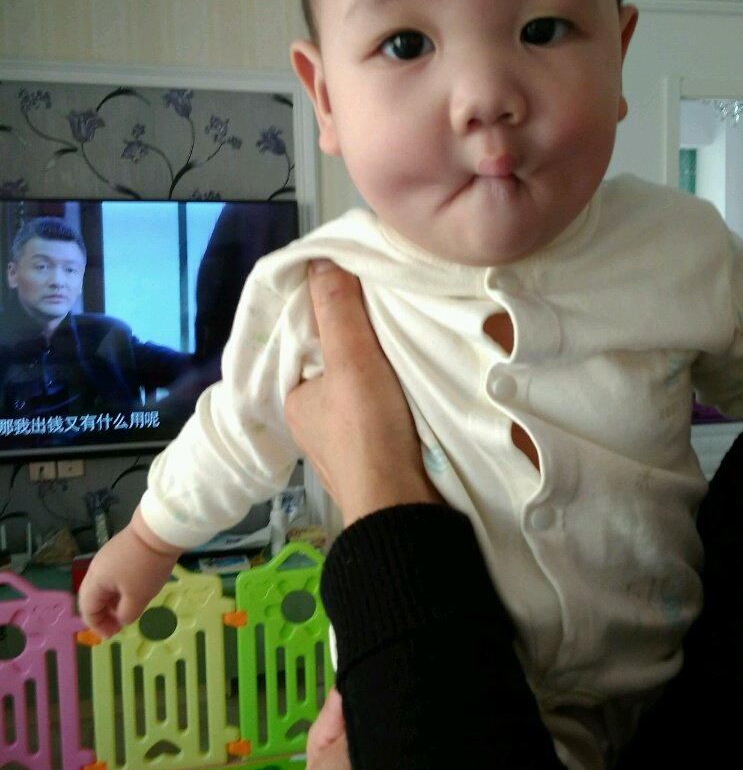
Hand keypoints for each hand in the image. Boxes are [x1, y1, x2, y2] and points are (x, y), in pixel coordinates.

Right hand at [77, 508, 180, 636]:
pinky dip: (120, 589)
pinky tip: (136, 592)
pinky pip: (114, 576)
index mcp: (95, 581)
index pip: (88, 610)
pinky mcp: (120, 551)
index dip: (98, 626)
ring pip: (104, 587)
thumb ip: (126, 614)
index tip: (114, 634)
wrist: (159, 530)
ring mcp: (107, 558)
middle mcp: (96, 569)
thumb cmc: (146, 568)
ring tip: (129, 610)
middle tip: (119, 624)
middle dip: (104, 614)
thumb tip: (121, 618)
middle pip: (92, 597)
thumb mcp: (138, 597)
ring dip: (113, 602)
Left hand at [284, 261, 439, 524]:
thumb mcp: (351, 362)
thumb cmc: (369, 435)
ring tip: (411, 336)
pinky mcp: (381, 456)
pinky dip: (401, 395)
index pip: (311, 339)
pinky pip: (387, 411)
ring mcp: (348, 441)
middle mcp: (316, 420)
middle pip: (340, 362)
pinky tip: (420, 379)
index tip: (361, 286)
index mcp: (296, 397)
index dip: (332, 311)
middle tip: (393, 307)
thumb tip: (319, 260)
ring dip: (386, 368)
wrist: (405, 509)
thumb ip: (338, 311)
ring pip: (365, 387)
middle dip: (363, 340)